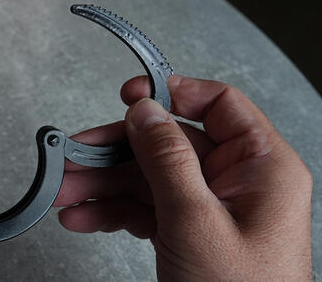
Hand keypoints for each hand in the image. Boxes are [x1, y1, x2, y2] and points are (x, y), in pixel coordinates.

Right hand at [56, 75, 312, 280]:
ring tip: (65, 192)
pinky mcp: (190, 232)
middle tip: (75, 155)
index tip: (128, 95)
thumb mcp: (196, 220)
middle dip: (115, 152)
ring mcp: (213, 209)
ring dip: (102, 184)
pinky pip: (145, 208)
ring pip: (148, 177)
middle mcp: (239, 183)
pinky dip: (111, 212)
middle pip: (168, 143)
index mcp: (262, 168)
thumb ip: (167, 160)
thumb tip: (145, 111)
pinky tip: (82, 216)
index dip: (171, 93)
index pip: (219, 105)